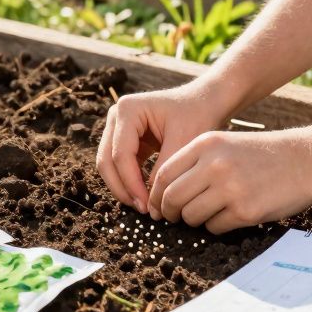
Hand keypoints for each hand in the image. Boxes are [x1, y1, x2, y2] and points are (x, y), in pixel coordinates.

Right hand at [95, 80, 230, 213]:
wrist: (204, 102)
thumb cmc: (197, 115)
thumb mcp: (183, 142)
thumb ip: (164, 171)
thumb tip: (151, 204)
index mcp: (128, 109)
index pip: (121, 154)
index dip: (131, 183)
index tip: (147, 203)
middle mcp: (116, 116)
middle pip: (106, 160)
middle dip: (122, 188)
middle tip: (142, 209)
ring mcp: (118, 127)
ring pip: (108, 165)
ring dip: (123, 187)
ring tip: (143, 205)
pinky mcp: (125, 139)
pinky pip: (119, 165)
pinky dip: (129, 181)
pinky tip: (145, 196)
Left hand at [149, 129, 311, 233]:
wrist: (308, 160)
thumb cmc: (265, 154)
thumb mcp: (226, 143)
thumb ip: (196, 162)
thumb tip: (164, 191)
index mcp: (206, 144)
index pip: (164, 174)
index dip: (157, 193)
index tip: (159, 204)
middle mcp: (214, 164)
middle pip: (172, 197)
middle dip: (170, 212)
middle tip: (175, 217)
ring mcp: (230, 188)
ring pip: (191, 216)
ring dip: (194, 220)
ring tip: (208, 214)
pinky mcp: (245, 210)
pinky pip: (214, 227)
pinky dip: (216, 226)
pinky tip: (230, 216)